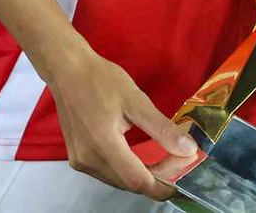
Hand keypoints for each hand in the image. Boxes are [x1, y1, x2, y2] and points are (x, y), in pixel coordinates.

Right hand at [46, 51, 197, 199]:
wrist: (68, 71)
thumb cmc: (101, 80)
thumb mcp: (136, 101)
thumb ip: (162, 129)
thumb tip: (188, 150)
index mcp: (102, 145)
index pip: (137, 181)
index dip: (164, 182)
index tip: (184, 169)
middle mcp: (88, 159)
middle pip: (129, 183)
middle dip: (157, 178)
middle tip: (179, 160)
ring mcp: (80, 161)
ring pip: (118, 181)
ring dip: (143, 175)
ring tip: (165, 159)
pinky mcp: (77, 158)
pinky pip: (108, 173)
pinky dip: (127, 170)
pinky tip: (140, 159)